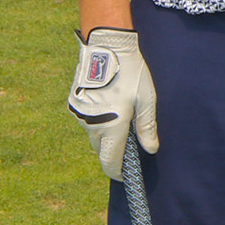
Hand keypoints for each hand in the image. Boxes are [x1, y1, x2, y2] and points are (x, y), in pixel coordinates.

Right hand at [68, 28, 158, 180]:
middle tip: (129, 142)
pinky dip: (97, 121)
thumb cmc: (131, 73)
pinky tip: (109, 107)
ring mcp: (79, 115)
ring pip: (93, 135)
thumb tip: (150, 150)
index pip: (110, 160)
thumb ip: (147, 127)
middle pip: (101, 149)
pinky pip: (87, 122)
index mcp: (111, 125)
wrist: (106, 48)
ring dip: (105, 134)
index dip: (117, 171)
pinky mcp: (73, 105)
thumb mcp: (146, 100)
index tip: (125, 176)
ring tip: (122, 118)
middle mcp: (91, 124)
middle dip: (114, 150)